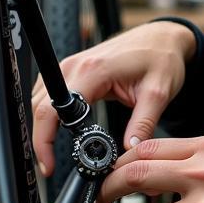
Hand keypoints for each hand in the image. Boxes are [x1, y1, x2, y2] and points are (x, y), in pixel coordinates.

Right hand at [31, 21, 195, 176]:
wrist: (162, 37)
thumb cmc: (161, 57)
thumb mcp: (159, 93)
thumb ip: (143, 123)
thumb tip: (128, 149)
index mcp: (94, 71)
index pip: (54, 109)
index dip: (44, 140)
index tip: (49, 164)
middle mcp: (77, 65)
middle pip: (41, 106)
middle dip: (40, 139)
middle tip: (50, 165)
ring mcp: (72, 64)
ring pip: (40, 99)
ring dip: (43, 126)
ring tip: (53, 151)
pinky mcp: (74, 67)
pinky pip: (49, 92)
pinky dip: (49, 112)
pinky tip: (59, 129)